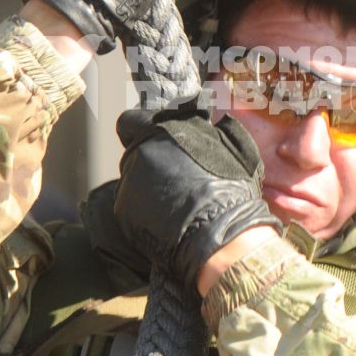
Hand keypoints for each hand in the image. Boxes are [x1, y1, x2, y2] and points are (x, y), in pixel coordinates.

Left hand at [113, 103, 280, 292]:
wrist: (220, 232)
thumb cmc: (231, 190)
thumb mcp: (229, 146)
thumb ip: (203, 131)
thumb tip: (205, 123)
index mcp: (166, 130)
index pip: (130, 123)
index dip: (137, 132)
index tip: (148, 141)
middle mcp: (143, 151)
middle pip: (134, 155)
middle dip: (149, 166)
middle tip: (174, 182)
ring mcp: (131, 179)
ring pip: (133, 182)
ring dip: (146, 189)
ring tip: (175, 205)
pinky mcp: (123, 207)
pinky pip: (130, 206)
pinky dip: (143, 212)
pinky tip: (167, 219)